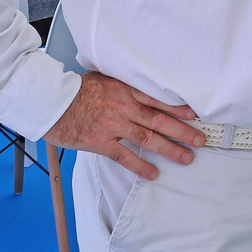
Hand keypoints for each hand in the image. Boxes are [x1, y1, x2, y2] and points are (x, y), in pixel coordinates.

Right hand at [43, 72, 206, 180]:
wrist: (50, 100)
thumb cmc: (73, 89)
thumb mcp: (103, 78)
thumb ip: (121, 84)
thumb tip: (135, 85)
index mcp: (125, 90)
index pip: (159, 99)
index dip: (179, 107)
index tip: (195, 114)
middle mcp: (124, 108)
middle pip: (160, 120)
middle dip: (183, 131)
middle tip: (200, 139)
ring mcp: (113, 126)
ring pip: (148, 138)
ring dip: (169, 149)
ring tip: (186, 157)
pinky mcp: (100, 142)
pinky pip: (125, 156)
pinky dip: (140, 165)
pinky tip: (153, 173)